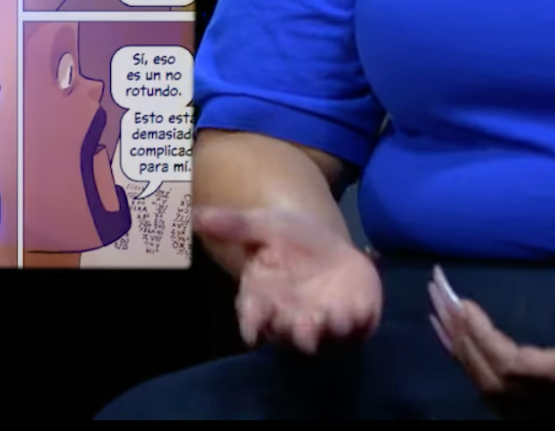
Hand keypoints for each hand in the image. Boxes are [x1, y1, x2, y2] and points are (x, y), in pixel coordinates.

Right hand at [197, 206, 382, 353]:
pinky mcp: (355, 321)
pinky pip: (358, 330)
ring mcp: (324, 323)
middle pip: (289, 334)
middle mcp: (290, 317)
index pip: (253, 319)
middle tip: (301, 322)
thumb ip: (231, 225)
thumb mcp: (261, 224)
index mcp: (263, 299)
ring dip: (328, 331)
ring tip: (331, 317)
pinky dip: (359, 324)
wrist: (326, 242)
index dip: (253, 326)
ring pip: (325, 338)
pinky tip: (360, 312)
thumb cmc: (286, 238)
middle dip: (295, 332)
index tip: (252, 332)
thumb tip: (193, 216)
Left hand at [430, 272, 554, 417]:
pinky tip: (456, 344)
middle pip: (494, 380)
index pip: (512, 364)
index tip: (461, 303)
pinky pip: (500, 392)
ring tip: (436, 315)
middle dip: (460, 340)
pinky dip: (473, 368)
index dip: (482, 337)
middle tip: (437, 298)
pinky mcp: (551, 402)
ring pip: (492, 391)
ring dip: (460, 354)